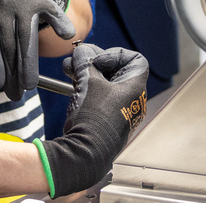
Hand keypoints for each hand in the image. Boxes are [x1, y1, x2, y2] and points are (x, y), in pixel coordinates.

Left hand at [0, 0, 75, 100]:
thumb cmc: (5, 21)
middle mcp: (3, 4)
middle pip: (8, 44)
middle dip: (11, 73)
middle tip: (14, 94)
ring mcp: (24, 0)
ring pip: (27, 38)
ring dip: (28, 65)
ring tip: (28, 85)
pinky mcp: (42, 0)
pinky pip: (53, 14)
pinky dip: (60, 24)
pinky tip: (65, 36)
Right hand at [40, 44, 149, 196]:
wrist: (87, 152)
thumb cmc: (94, 119)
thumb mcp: (88, 81)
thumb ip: (85, 61)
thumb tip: (82, 52)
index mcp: (135, 88)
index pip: (136, 60)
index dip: (116, 54)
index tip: (98, 59)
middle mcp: (131, 99)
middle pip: (117, 70)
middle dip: (94, 62)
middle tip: (79, 60)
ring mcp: (119, 110)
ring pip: (105, 83)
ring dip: (88, 73)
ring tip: (70, 69)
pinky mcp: (107, 119)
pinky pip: (100, 97)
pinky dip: (88, 87)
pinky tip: (72, 84)